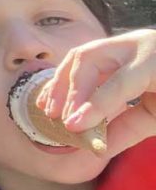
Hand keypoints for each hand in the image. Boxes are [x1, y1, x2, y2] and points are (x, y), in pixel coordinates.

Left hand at [36, 29, 155, 155]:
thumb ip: (121, 126)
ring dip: (83, 95)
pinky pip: (127, 81)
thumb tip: (89, 144)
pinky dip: (104, 99)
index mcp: (130, 54)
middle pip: (87, 56)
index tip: (45, 108)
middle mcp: (139, 45)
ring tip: (68, 122)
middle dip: (65, 85)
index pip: (84, 59)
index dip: (60, 82)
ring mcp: (152, 51)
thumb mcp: (150, 114)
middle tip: (51, 115)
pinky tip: (88, 117)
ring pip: (105, 65)